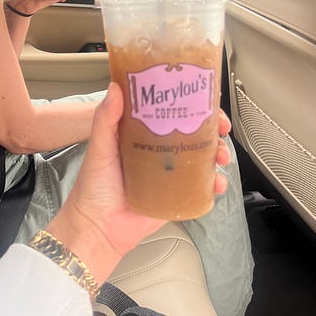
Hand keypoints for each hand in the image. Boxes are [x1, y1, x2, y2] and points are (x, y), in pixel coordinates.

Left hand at [47, 83, 231, 283]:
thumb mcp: (99, 147)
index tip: (205, 98)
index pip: (170, 110)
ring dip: (218, 152)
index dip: (190, 102)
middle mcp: (158, 149)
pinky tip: (218, 183)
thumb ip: (105, 118)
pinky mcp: (176, 195)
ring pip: (202, 157)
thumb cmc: (93, 186)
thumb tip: (115, 86)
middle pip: (193, 131)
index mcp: (141, 132)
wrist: (98, 229)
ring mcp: (168, 173)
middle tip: (221, 128)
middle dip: (213, 127)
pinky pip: (202, 187)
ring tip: (221, 156)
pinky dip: (215, 183)